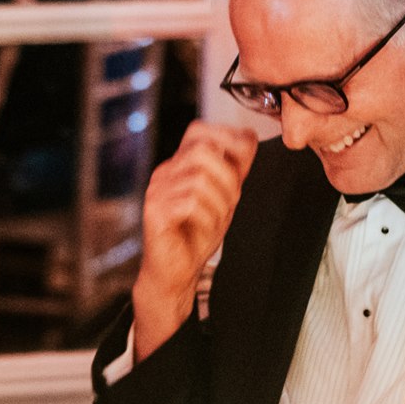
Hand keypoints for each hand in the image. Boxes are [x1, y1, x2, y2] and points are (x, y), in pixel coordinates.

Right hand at [131, 122, 257, 358]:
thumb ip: (233, 170)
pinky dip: (207, 217)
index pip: (198, 130)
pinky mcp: (154, 211)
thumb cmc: (195, 235)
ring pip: (199, 178)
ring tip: (218, 219)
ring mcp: (157, 190)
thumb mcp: (222, 198)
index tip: (241, 164)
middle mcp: (165, 172)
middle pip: (202, 149)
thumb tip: (250, 136)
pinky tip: (205, 228)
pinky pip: (189, 202)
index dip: (224, 138)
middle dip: (227, 176)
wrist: (174, 273)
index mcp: (180, 165)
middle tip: (231, 202)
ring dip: (219, 202)